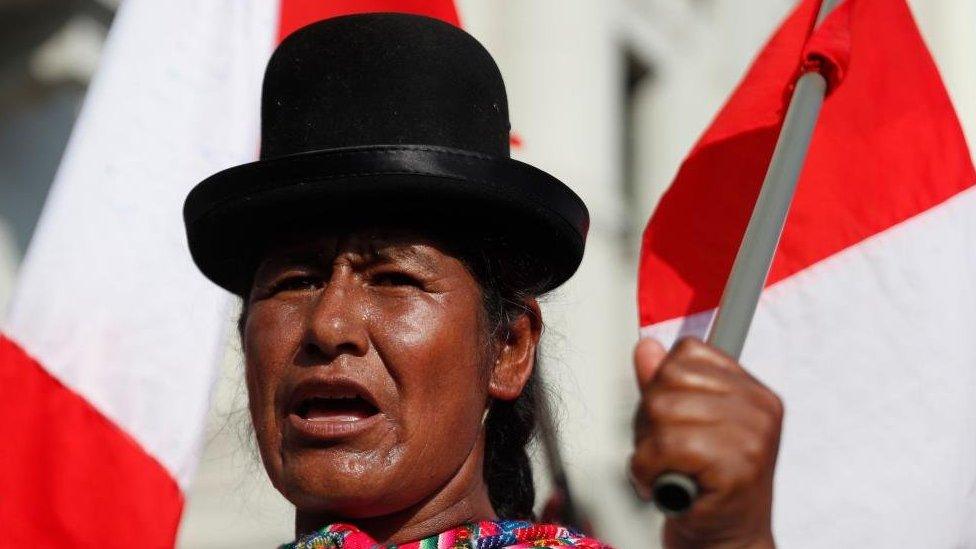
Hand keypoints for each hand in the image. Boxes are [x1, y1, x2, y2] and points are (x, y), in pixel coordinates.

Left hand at [629, 337, 783, 548]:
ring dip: (646, 450)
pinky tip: (664, 484)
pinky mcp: (736, 466)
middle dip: (649, 420)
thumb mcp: (684, 425)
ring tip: (665, 470)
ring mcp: (752, 436)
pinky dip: (647, 471)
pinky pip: (666, 446)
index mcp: (752, 391)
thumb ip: (665, 384)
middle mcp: (759, 408)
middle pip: (668, 380)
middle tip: (664, 453)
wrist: (727, 544)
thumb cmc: (706, 488)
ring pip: (662, 412)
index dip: (662, 385)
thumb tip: (647, 348)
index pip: (688, 352)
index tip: (672, 420)